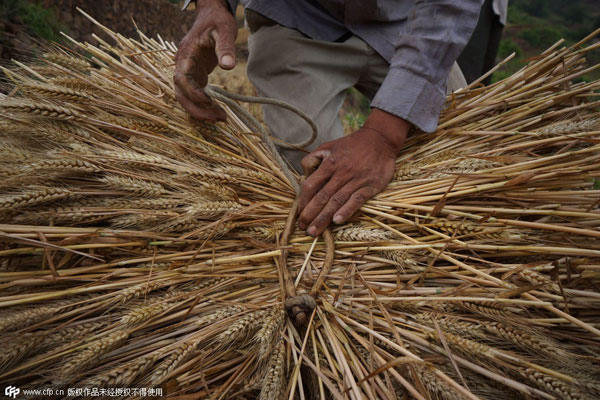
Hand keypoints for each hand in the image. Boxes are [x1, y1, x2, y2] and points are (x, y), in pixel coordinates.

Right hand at [174, 0, 236, 120]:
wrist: (213, 15)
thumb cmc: (217, 21)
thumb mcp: (224, 30)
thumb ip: (225, 47)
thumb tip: (228, 66)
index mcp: (185, 54)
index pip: (181, 79)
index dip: (193, 93)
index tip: (209, 102)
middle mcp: (183, 65)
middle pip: (181, 94)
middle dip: (197, 109)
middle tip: (218, 118)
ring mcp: (188, 72)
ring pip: (186, 97)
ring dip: (200, 110)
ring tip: (220, 118)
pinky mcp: (196, 76)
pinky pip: (195, 95)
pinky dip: (204, 105)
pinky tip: (217, 111)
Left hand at [298, 109, 410, 236]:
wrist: (380, 140)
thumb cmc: (351, 145)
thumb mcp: (328, 146)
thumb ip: (313, 159)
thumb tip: (304, 176)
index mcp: (330, 163)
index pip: (311, 185)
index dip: (303, 201)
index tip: (299, 213)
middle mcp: (341, 173)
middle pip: (322, 196)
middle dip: (311, 214)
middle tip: (303, 228)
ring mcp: (356, 180)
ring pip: (337, 201)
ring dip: (324, 218)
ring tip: (314, 231)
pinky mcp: (370, 186)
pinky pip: (356, 200)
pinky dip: (347, 211)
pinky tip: (337, 221)